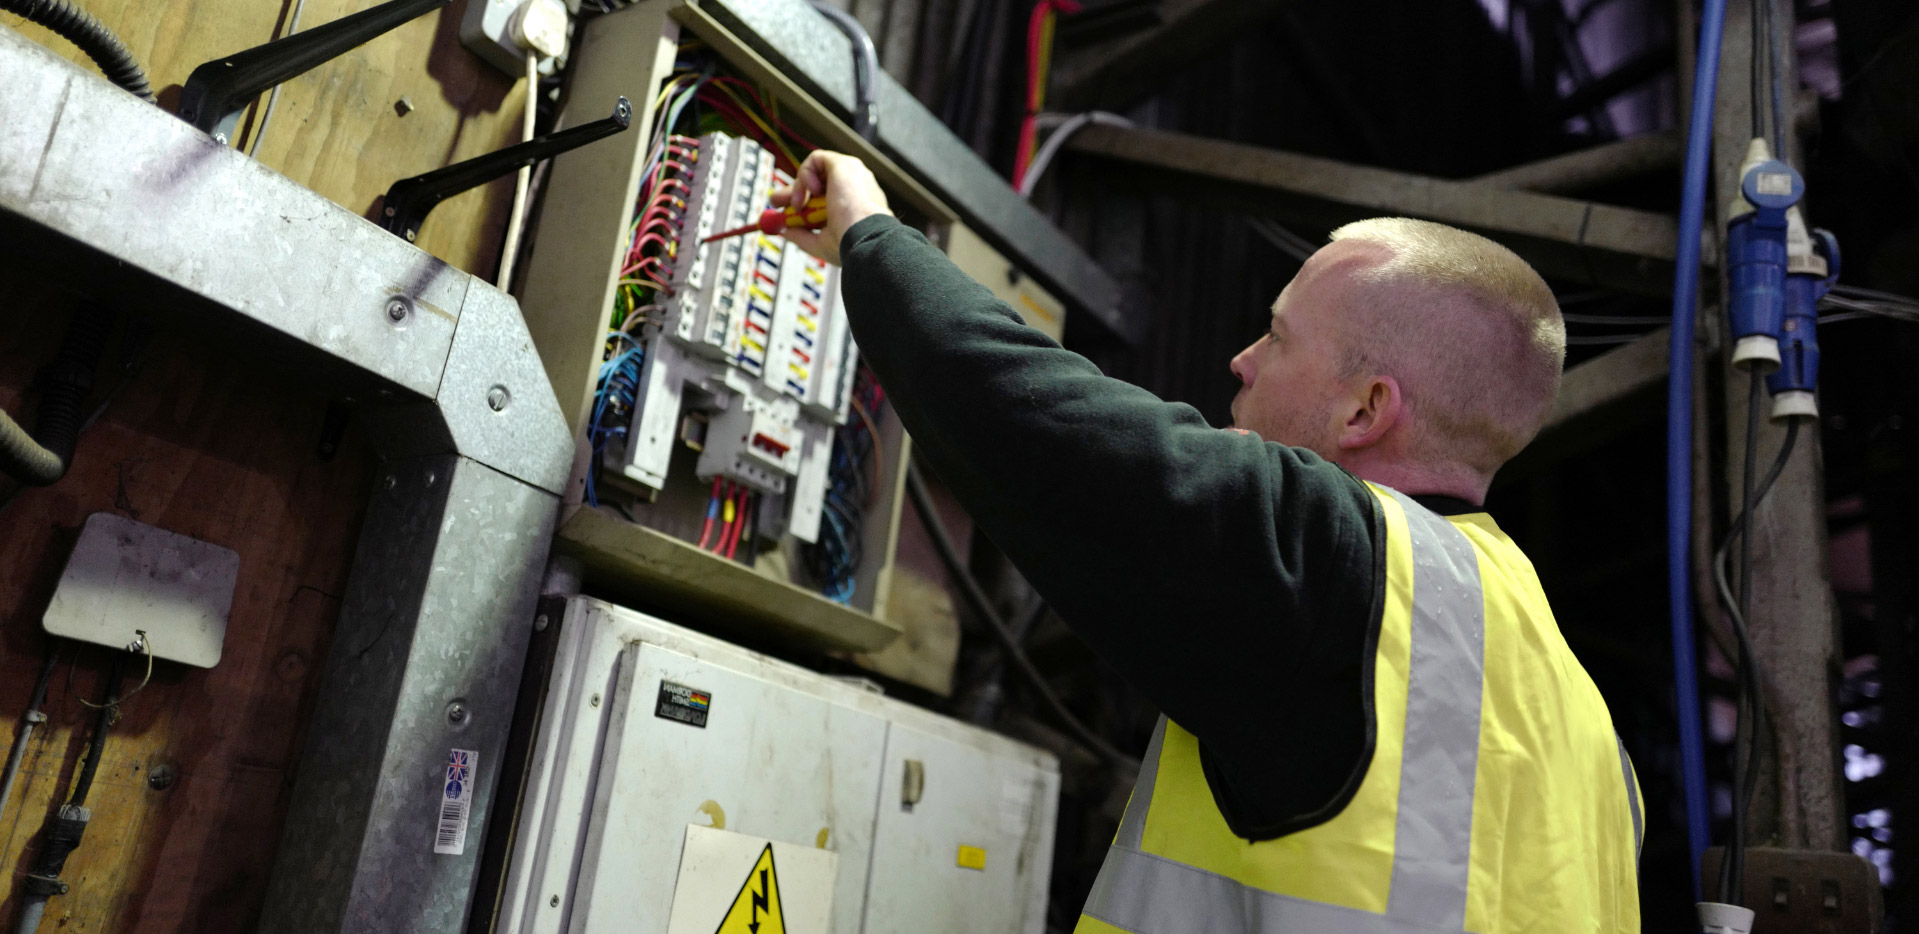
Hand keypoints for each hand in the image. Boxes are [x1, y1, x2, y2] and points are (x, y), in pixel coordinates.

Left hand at [770, 150, 891, 264]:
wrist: (863, 236)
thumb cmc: (849, 244)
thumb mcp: (821, 243)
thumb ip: (803, 236)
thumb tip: (785, 232)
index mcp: (856, 206)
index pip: (826, 198)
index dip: (804, 202)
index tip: (786, 211)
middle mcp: (856, 187)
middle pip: (820, 181)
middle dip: (794, 190)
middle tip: (776, 201)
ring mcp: (852, 174)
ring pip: (817, 170)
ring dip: (800, 185)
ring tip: (798, 205)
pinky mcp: (844, 163)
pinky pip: (817, 159)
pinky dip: (805, 173)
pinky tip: (809, 192)